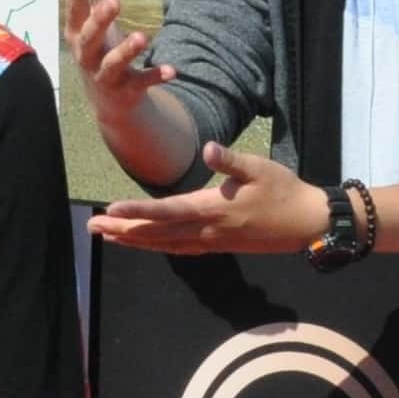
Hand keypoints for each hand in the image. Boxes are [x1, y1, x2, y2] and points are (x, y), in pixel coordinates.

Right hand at [58, 0, 172, 154]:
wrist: (108, 103)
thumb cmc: (97, 49)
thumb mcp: (87, 19)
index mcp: (77, 34)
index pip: (74, 9)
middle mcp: (87, 56)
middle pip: (89, 38)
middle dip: (99, 21)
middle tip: (114, 1)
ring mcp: (106, 75)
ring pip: (113, 64)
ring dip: (126, 51)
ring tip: (142, 37)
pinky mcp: (127, 90)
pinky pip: (142, 83)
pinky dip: (155, 76)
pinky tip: (172, 70)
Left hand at [91, 139, 330, 255]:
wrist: (307, 222)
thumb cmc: (284, 190)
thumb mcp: (259, 168)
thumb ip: (231, 160)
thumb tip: (210, 149)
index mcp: (213, 209)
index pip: (166, 212)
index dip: (137, 212)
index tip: (111, 211)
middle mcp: (207, 230)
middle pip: (157, 233)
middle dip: (123, 231)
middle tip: (92, 227)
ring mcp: (212, 241)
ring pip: (165, 244)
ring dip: (134, 241)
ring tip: (107, 236)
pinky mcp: (218, 244)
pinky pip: (179, 248)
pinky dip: (157, 246)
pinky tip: (146, 244)